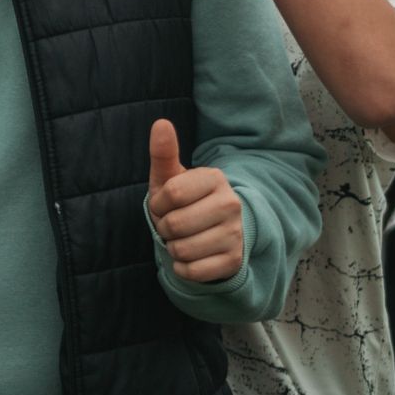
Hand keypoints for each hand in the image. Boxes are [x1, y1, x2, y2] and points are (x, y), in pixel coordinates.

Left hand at [146, 120, 243, 282]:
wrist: (215, 233)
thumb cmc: (184, 202)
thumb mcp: (171, 178)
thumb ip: (164, 153)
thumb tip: (160, 123)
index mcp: (215, 179)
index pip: (171, 194)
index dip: (158, 204)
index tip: (165, 205)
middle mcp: (231, 204)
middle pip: (174, 225)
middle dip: (164, 229)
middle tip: (174, 225)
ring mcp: (236, 234)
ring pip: (181, 250)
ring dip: (173, 248)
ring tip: (184, 238)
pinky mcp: (234, 261)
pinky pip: (192, 271)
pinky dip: (183, 267)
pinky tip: (193, 256)